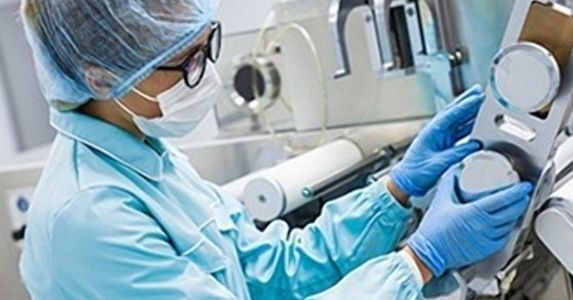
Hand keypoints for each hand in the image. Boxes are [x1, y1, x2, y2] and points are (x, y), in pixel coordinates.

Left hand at [390, 85, 484, 197]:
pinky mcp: (445, 144)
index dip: (465, 105)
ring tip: (482, 102)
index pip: (450, 114)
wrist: (407, 182)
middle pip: (454, 113)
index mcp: (431, 132)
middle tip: (479, 90)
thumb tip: (475, 145)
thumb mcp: (438, 164)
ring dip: (470, 111)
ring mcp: (440, 137)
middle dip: (467, 101)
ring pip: (458, 121)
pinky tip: (478, 122)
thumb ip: (457, 153)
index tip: (477, 97)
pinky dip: (469, 125)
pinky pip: (460, 131)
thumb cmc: (416, 173)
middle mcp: (436, 131)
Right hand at [406, 168, 532, 276]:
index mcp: (474, 212)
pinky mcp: (487, 250)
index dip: (517, 192)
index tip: (523, 186)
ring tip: (516, 207)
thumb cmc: (433, 230)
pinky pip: (504, 238)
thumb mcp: (440, 200)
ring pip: (510, 225)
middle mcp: (484, 226)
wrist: (430, 252)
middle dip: (521, 201)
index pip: (503, 199)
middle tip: (523, 194)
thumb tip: (456, 170)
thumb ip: (449, 182)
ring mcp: (487, 239)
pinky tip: (506, 224)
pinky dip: (508, 229)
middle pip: (511, 212)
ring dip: (516, 215)